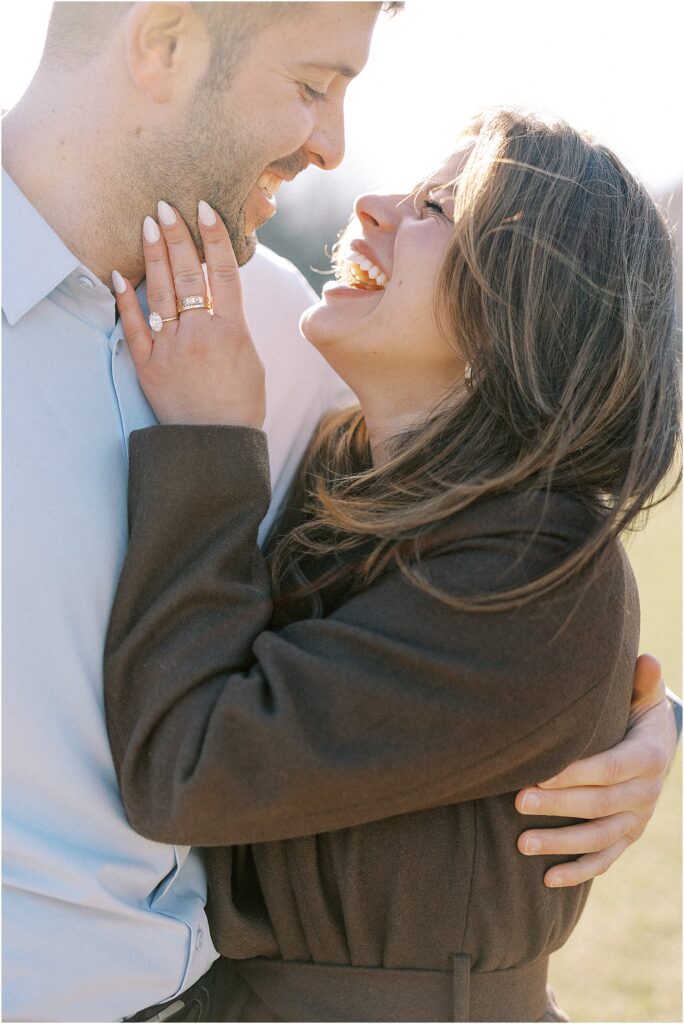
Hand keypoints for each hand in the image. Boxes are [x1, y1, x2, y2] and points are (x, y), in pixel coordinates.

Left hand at [112, 200, 264, 427]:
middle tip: (166, 205)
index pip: (224, 273)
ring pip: (161, 292)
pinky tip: (119, 276)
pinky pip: (135, 327)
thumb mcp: (251, 359)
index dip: (215, 238)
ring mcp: (172, 348)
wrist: (215, 444)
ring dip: (154, 256)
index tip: (206, 208)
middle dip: (177, 236)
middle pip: (189, 274)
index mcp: (232, 331)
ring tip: (147, 224)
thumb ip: (234, 325)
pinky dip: (125, 301)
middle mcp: (200, 334)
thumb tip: (220, 299)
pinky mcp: (148, 365)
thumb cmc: (241, 404)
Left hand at [515, 654, 675, 886]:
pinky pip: (604, 861)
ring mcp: (637, 821)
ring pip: (598, 839)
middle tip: (517, 800)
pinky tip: (546, 880)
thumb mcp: (643, 696)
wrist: (655, 747)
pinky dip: (577, 873)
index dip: (576, 773)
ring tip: (520, 844)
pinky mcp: (626, 838)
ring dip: (560, 843)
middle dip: (557, 804)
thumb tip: (648, 659)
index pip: (611, 768)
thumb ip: (642, 681)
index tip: (539, 771)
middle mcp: (646, 794)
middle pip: (599, 805)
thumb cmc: (636, 712)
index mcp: (648, 758)